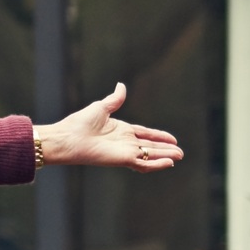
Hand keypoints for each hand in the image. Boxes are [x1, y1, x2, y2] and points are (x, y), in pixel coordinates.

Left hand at [36, 83, 183, 172]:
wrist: (68, 137)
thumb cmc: (79, 123)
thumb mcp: (101, 107)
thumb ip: (114, 99)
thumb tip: (121, 85)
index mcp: (121, 130)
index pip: (145, 134)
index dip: (159, 136)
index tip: (173, 138)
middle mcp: (124, 142)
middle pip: (150, 146)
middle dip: (166, 149)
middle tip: (181, 152)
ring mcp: (124, 152)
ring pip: (150, 155)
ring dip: (165, 156)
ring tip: (179, 156)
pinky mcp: (123, 159)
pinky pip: (143, 164)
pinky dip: (156, 164)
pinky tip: (168, 163)